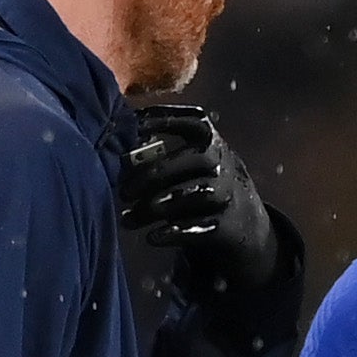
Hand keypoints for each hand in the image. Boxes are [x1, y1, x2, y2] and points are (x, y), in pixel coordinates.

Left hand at [122, 105, 282, 289]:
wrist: (241, 220)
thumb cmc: (197, 181)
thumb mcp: (187, 159)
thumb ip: (157, 151)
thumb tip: (115, 150)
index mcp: (209, 138)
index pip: (192, 121)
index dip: (164, 119)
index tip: (135, 124)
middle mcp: (221, 161)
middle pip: (192, 160)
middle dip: (154, 174)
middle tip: (123, 192)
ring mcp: (227, 192)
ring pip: (194, 194)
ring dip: (158, 206)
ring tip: (128, 219)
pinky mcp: (227, 225)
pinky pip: (201, 227)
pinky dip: (175, 233)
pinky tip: (152, 237)